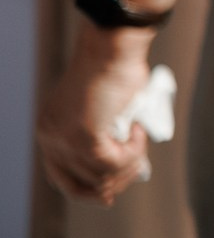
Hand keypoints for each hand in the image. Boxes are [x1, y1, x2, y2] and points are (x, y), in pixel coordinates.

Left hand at [37, 25, 154, 205]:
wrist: (113, 44)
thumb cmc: (115, 67)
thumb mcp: (104, 108)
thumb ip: (104, 133)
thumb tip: (123, 162)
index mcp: (50, 129)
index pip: (60, 174)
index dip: (86, 188)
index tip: (109, 193)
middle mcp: (50, 137)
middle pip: (76, 185)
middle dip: (110, 185)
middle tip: (135, 172)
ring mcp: (65, 139)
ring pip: (100, 176)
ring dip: (129, 162)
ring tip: (140, 136)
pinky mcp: (85, 137)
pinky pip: (113, 163)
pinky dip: (132, 152)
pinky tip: (138, 131)